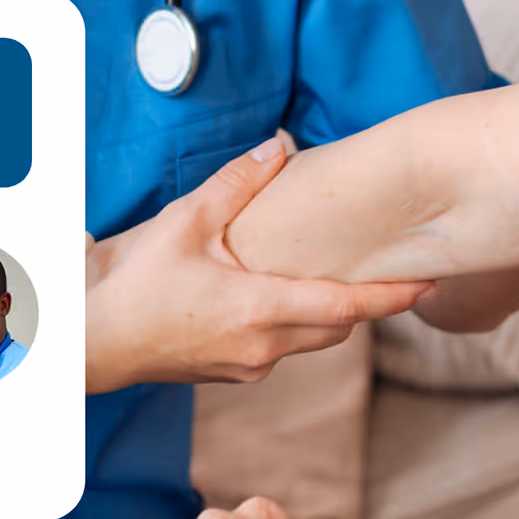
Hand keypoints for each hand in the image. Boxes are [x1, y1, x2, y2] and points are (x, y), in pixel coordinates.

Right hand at [84, 136, 432, 394]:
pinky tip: (269, 292)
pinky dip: (289, 322)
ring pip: (309, 340)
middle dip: (360, 300)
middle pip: (337, 327)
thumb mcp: (186, 221)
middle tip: (380, 266)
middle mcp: (262, 347)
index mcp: (259, 309)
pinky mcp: (232, 372)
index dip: (392, 297)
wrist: (88, 342)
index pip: (346, 308)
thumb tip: (279, 146)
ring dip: (321, 311)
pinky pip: (279, 348)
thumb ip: (239, 182)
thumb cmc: (132, 284)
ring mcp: (247, 366)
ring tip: (321, 272)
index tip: (429, 283)